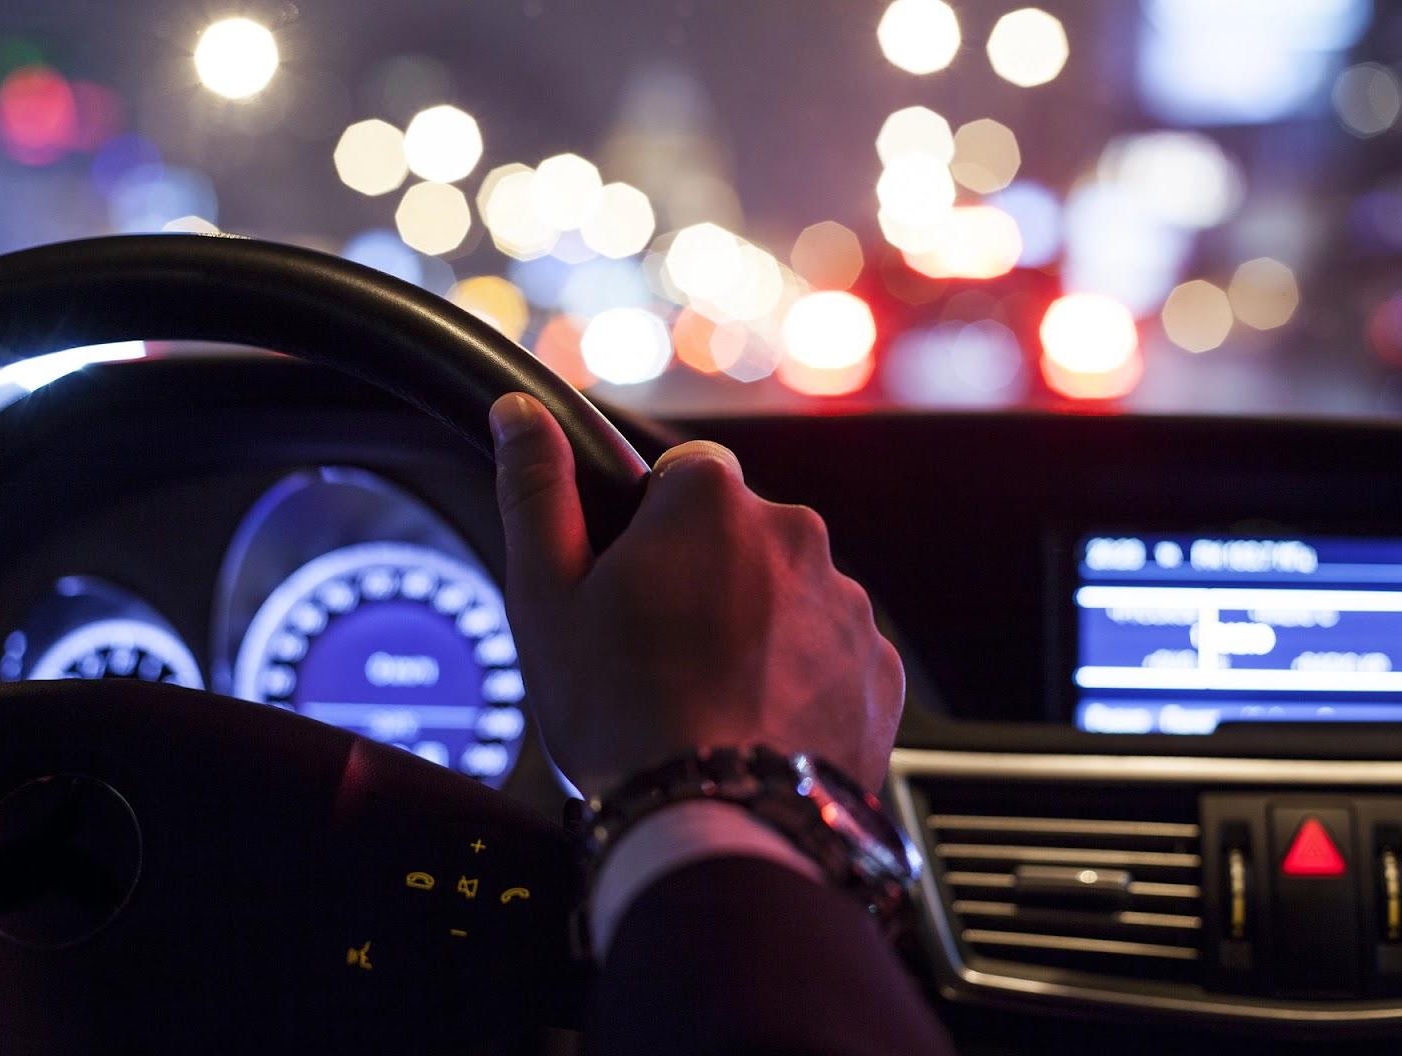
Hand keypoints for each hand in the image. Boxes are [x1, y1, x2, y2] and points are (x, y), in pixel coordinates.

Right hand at [488, 392, 903, 797]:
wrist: (720, 829)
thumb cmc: (624, 715)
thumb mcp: (547, 597)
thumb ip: (536, 490)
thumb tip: (521, 416)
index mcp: (712, 502)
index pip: (683, 473)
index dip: (650, 526)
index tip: (632, 583)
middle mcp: (796, 535)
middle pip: (740, 534)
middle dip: (706, 577)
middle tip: (660, 652)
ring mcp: (847, 603)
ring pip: (788, 594)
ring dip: (756, 628)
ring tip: (708, 700)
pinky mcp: (880, 668)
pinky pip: (831, 653)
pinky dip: (801, 678)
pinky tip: (756, 725)